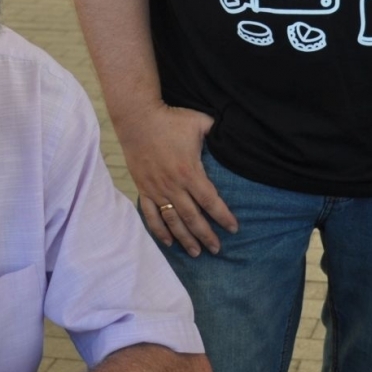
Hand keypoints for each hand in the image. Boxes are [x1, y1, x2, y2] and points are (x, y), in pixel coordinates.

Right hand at [117, 104, 236, 256]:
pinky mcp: (143, 189)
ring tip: (196, 253)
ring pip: (173, 221)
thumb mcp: (200, 122)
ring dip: (185, 238)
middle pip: (193, 217)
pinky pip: (151, 215)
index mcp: (190, 171)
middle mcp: (174, 185)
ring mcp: (157, 189)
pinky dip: (159, 230)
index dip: (223, 216)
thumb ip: (216, 132)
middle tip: (216, 249)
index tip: (233, 228)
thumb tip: (231, 135)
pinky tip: (168, 242)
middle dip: (206, 236)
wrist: (138, 119)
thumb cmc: (171, 119)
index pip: (210, 201)